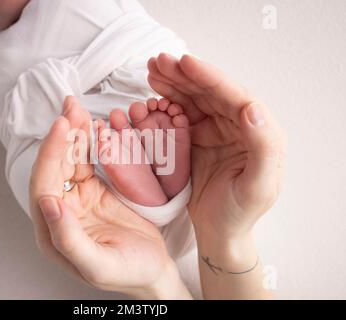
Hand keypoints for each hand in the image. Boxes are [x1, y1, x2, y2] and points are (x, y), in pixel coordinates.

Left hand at [29, 97, 191, 298]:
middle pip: (54, 167)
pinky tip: (89, 124)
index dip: (51, 154)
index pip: (44, 186)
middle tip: (71, 108)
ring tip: (76, 107)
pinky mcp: (93, 190)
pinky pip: (86, 161)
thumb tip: (47, 204)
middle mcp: (60, 212)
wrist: (154, 268)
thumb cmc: (128, 272)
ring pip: (68, 160)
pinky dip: (86, 142)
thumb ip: (69, 239)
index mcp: (52, 232)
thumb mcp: (99, 265)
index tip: (61, 127)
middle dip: (60, 136)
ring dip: (72, 134)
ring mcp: (77, 199)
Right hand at [148, 55, 284, 299]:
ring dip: (173, 83)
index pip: (234, 96)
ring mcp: (215, 130)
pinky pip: (181, 114)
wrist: (219, 231)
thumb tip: (253, 109)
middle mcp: (238, 126)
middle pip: (210, 92)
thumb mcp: (258, 187)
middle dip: (184, 74)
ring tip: (152, 70)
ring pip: (193, 98)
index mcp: (259, 132)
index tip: (185, 63)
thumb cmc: (240, 213)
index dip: (209, 77)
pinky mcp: (196, 138)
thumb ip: (263, 148)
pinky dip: (167, 101)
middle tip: (159, 62)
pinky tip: (153, 92)